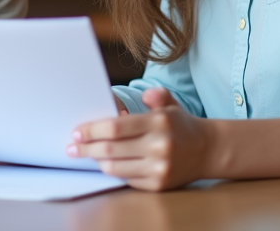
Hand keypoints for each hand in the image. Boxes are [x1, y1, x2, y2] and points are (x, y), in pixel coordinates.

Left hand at [68, 87, 210, 190]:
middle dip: (86, 149)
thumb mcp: (169, 103)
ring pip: (116, 167)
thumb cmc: (180, 124)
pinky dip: (114, 171)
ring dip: (97, 161)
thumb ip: (153, 95)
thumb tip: (124, 100)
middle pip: (110, 149)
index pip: (115, 128)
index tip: (76, 132)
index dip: (91, 130)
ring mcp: (159, 168)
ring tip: (88, 154)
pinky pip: (127, 179)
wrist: (208, 150)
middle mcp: (159, 146)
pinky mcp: (159, 185)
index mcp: (158, 122)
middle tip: (72, 148)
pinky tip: (107, 163)